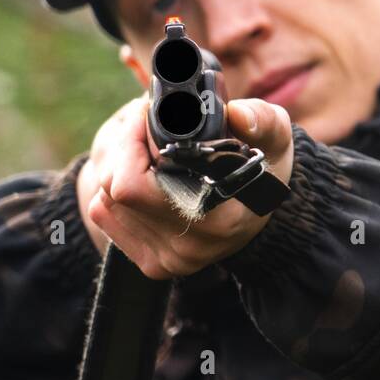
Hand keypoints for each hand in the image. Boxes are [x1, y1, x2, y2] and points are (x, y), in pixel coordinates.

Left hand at [76, 95, 293, 278]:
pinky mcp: (154, 265)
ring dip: (116, 169)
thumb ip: (262, 121)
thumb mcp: (274, 138)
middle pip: (114, 190)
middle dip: (122, 149)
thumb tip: (238, 114)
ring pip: (105, 203)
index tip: (148, 114)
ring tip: (147, 152)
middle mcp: (191, 247)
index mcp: (218, 218)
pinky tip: (144, 180)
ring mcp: (170, 261)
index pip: (133, 184)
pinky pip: (107, 219)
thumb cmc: (264, 166)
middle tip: (144, 126)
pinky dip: (115, 193)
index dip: (132, 142)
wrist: (259, 212)